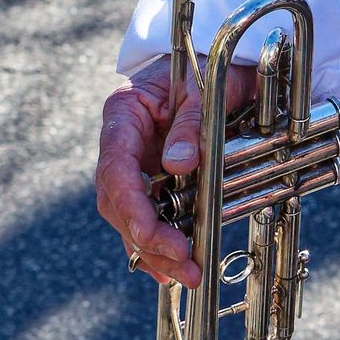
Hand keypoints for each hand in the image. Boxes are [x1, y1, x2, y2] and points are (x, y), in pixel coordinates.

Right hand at [96, 61, 255, 289]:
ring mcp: (137, 163)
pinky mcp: (156, 177)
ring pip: (132, 216)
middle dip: (148, 239)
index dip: (133, 209)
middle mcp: (123, 143)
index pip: (115, 171)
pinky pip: (151, 214)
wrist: (223, 63)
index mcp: (123, 115)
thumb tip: (176, 165)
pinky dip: (160, 242)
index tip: (156, 237)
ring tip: (185, 276)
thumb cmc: (211, 68)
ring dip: (155, 250)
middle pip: (119, 202)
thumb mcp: (205, 89)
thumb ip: (189, 125)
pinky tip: (173, 268)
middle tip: (183, 266)